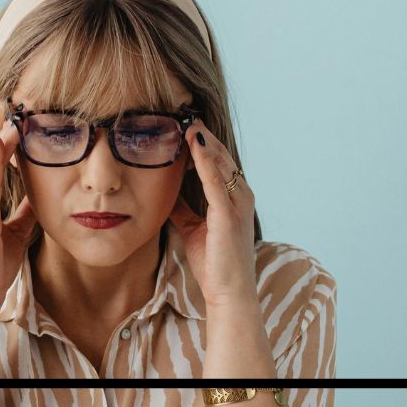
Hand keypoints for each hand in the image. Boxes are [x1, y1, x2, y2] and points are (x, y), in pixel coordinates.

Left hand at [168, 118, 257, 307]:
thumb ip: (184, 207)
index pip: (217, 162)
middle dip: (203, 136)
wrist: (228, 293)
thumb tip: (166, 191)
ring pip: (220, 163)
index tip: (184, 124)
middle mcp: (240, 196)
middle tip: (184, 114)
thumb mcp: (193, 227)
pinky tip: (194, 145)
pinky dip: (205, 161)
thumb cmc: (214, 262)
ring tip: (188, 122)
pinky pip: (216, 181)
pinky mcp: (229, 215)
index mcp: (233, 198)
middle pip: (220, 156)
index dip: (202, 143)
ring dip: (203, 142)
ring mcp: (237, 204)